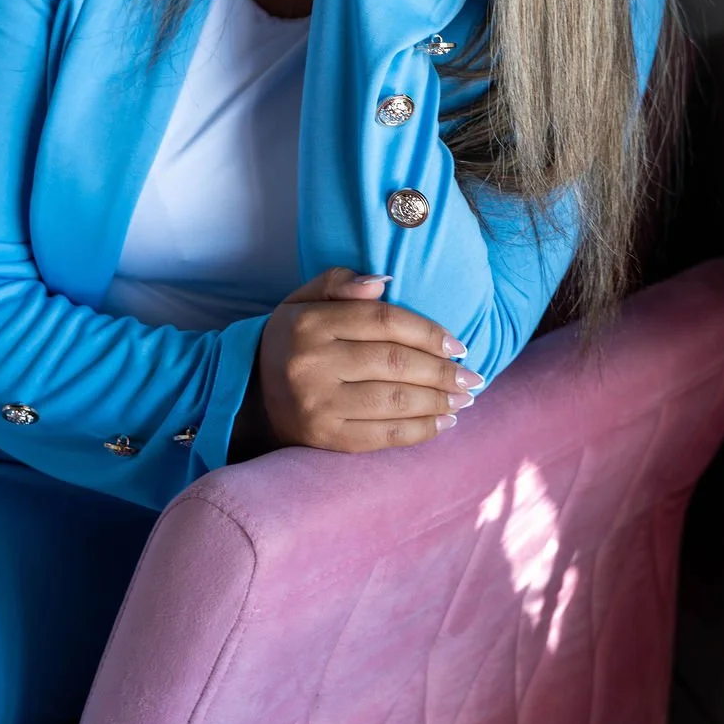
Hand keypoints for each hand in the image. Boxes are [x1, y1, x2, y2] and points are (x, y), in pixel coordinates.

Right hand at [240, 267, 479, 456]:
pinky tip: (443, 422)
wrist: (250, 398)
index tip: (458, 343)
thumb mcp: (301, 301)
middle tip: (472, 376)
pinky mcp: (325, 440)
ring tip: (464, 398)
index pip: (382, 321)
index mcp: (308, 323)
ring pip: (394, 401)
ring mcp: (318, 406)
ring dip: (439, 401)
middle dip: (442, 371)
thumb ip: (338, 283)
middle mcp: (311, 365)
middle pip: (394, 363)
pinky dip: (421, 430)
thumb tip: (384, 283)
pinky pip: (384, 436)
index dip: (427, 331)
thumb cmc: (289, 342)